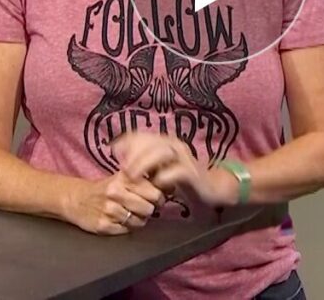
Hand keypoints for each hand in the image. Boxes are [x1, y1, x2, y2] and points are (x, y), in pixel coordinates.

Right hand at [62, 170, 163, 234]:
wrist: (76, 199)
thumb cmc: (105, 188)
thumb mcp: (122, 177)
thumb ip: (144, 180)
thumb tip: (170, 186)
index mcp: (124, 178)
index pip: (155, 192)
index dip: (159, 198)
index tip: (156, 198)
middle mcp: (116, 193)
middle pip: (149, 208)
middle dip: (149, 210)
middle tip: (143, 207)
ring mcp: (109, 210)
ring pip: (139, 222)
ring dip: (138, 220)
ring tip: (130, 214)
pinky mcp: (103, 226)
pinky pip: (126, 231)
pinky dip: (126, 228)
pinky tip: (119, 220)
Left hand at [113, 133, 237, 206]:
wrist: (210, 189)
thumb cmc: (180, 179)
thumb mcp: (159, 168)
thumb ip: (143, 162)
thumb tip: (119, 156)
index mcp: (165, 142)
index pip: (143, 134)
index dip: (126, 141)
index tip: (113, 152)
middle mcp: (175, 145)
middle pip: (150, 141)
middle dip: (133, 154)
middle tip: (122, 169)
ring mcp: (185, 158)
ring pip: (162, 153)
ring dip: (144, 164)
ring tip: (133, 177)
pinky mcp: (192, 173)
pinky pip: (175, 172)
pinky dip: (162, 178)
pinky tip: (155, 186)